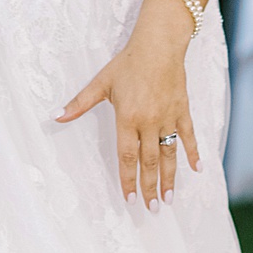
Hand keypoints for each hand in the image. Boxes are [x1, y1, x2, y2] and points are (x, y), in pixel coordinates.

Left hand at [57, 19, 198, 209]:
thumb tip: (55, 116)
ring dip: (169, 179)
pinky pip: (189, 136)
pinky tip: (197, 169)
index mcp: (128, 118)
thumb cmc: (127, 63)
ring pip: (169, 154)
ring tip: (169, 199)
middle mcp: (149, 122)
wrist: (159, 44)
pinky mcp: (183, 111)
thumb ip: (80, 103)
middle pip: (149, 162)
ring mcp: (168, 117)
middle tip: (151, 209)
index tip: (129, 199)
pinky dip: (193, 153)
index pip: (126, 156)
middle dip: (149, 187)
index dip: (128, 179)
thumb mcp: (101, 82)